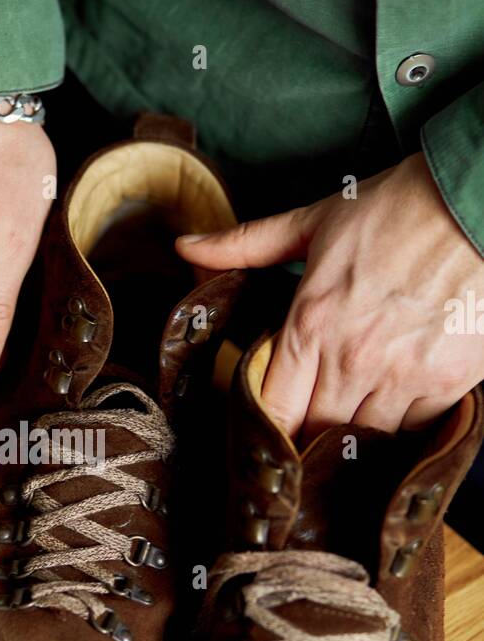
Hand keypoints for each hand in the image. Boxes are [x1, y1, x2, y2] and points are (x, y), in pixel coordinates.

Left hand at [176, 152, 483, 436]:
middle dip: (307, 432)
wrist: (477, 201)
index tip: (268, 424)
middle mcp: (352, 358)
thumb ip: (245, 244)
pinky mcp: (447, 382)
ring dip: (354, 433)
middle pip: (314, 432)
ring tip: (351, 416)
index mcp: (310, 324)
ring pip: (363, 439)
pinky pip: (412, 430)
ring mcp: (402, 375)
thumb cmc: (398, 208)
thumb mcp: (313, 221)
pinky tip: (394, 406)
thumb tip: (185, 246)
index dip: (266, 425)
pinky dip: (401, 425)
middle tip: (308, 424)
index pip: (273, 409)